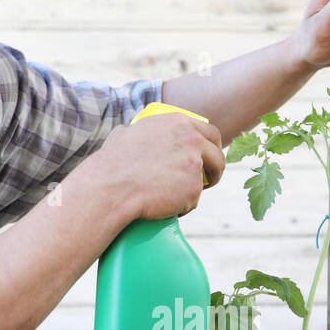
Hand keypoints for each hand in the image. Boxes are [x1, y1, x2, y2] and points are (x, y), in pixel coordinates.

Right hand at [88, 113, 225, 223]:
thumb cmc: (111, 163)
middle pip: (218, 154)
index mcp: (178, 122)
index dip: (210, 147)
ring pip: (207, 179)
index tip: (205, 158)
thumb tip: (130, 132)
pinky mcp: (194, 188)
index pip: (209, 132)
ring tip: (181, 197)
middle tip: (206, 178)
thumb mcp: (124, 135)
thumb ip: (136, 130)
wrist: (111, 187)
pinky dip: (183, 206)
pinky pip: (194, 200)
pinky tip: (166, 207)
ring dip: (200, 188)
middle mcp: (192, 140)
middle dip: (216, 167)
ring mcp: (195, 164)